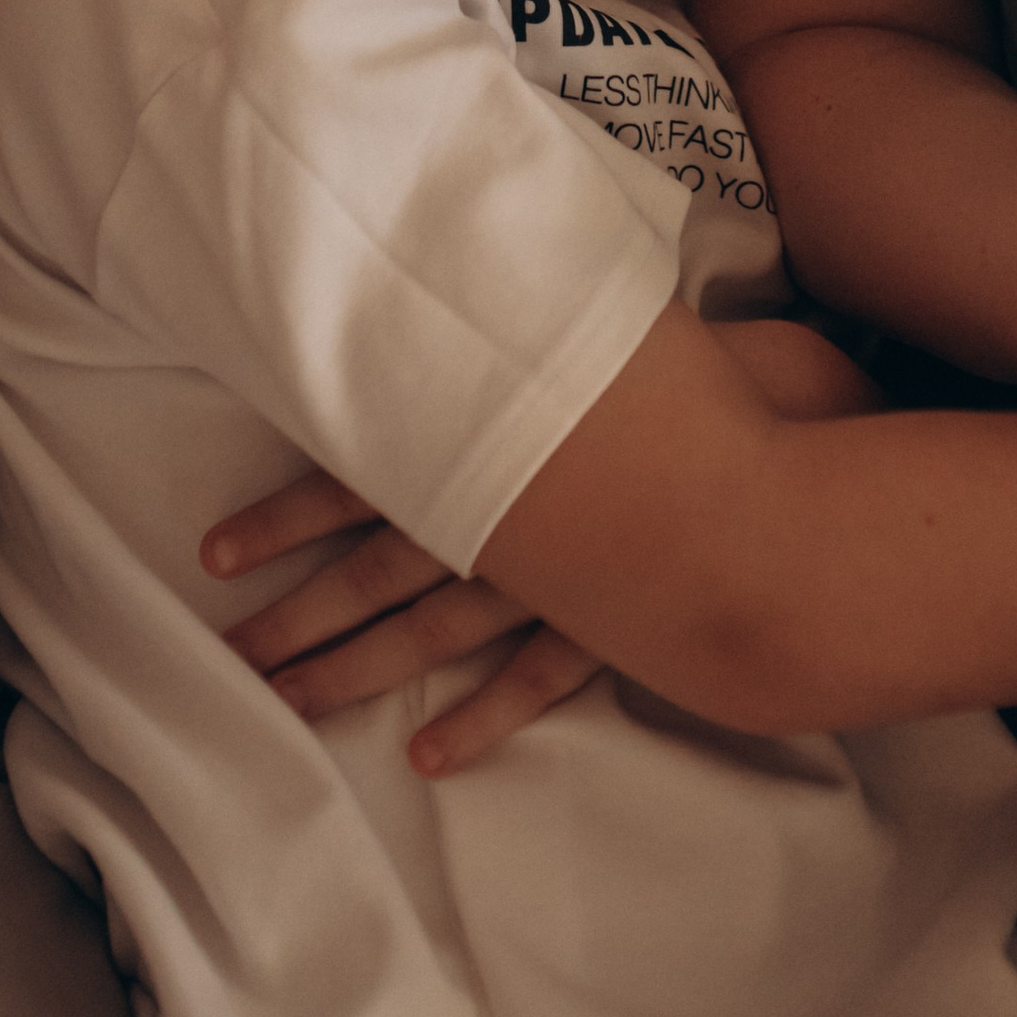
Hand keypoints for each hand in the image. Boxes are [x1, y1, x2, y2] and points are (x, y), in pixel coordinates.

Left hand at [198, 333, 867, 768]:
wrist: (800, 430)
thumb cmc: (701, 356)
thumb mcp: (595, 313)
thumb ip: (529, 313)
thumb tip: (458, 260)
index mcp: (488, 434)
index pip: (358, 477)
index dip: (285, 516)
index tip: (216, 549)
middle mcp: (505, 514)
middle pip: (376, 575)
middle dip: (298, 616)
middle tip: (228, 657)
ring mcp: (558, 579)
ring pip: (434, 636)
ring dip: (358, 671)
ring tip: (291, 703)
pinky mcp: (613, 624)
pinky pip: (534, 681)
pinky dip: (481, 719)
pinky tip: (429, 756)